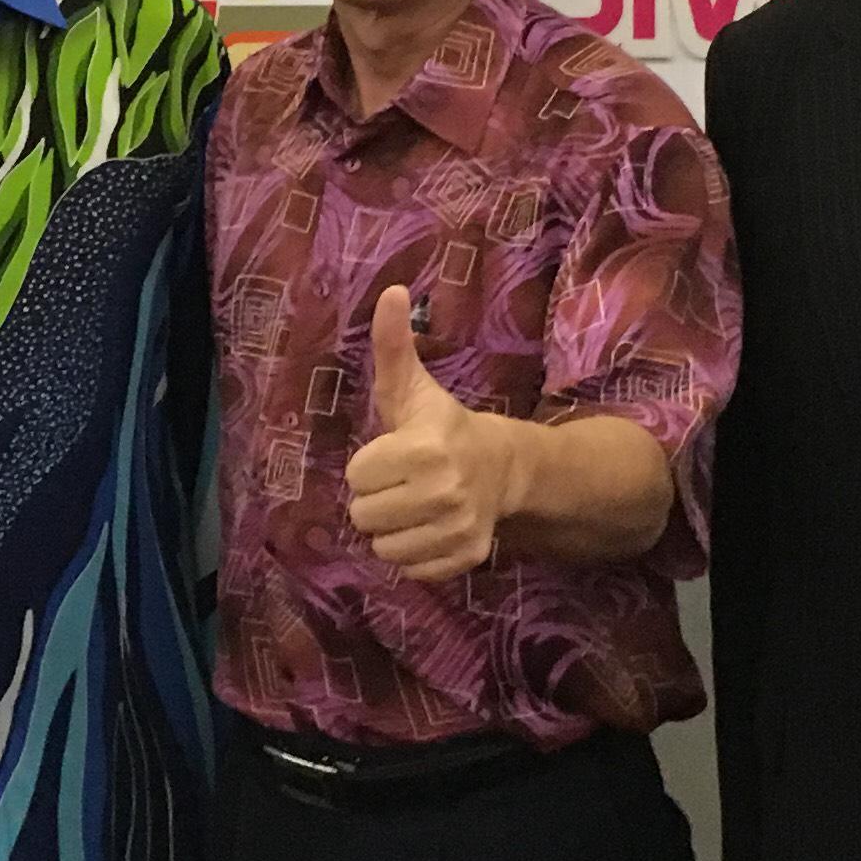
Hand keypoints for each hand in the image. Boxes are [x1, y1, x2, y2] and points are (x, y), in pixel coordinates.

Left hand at [344, 284, 518, 584]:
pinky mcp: (464, 559)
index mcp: (425, 449)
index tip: (394, 454)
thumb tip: (391, 290)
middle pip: (363, 516)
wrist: (504, 467)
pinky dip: (414, 554)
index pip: (357, 476)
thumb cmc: (441, 426)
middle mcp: (445, 492)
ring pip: (383, 547)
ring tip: (414, 506)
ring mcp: (458, 529)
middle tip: (403, 482)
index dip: (369, 465)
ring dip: (391, 529)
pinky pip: (410, 570)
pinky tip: (430, 528)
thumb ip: (393, 344)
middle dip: (376, 499)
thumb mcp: (412, 387)